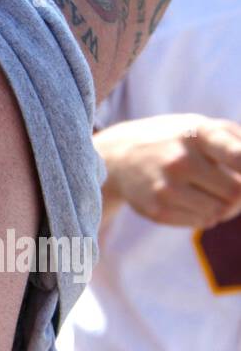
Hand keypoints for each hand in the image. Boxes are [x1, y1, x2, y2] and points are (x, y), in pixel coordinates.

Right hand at [97, 114, 240, 228]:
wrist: (121, 157)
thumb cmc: (177, 140)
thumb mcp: (206, 127)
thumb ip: (240, 141)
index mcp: (198, 133)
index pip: (239, 157)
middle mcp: (180, 160)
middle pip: (235, 192)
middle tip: (237, 195)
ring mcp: (165, 187)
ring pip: (218, 212)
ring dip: (225, 210)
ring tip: (218, 199)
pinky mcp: (155, 209)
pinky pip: (199, 222)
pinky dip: (206, 217)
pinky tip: (197, 205)